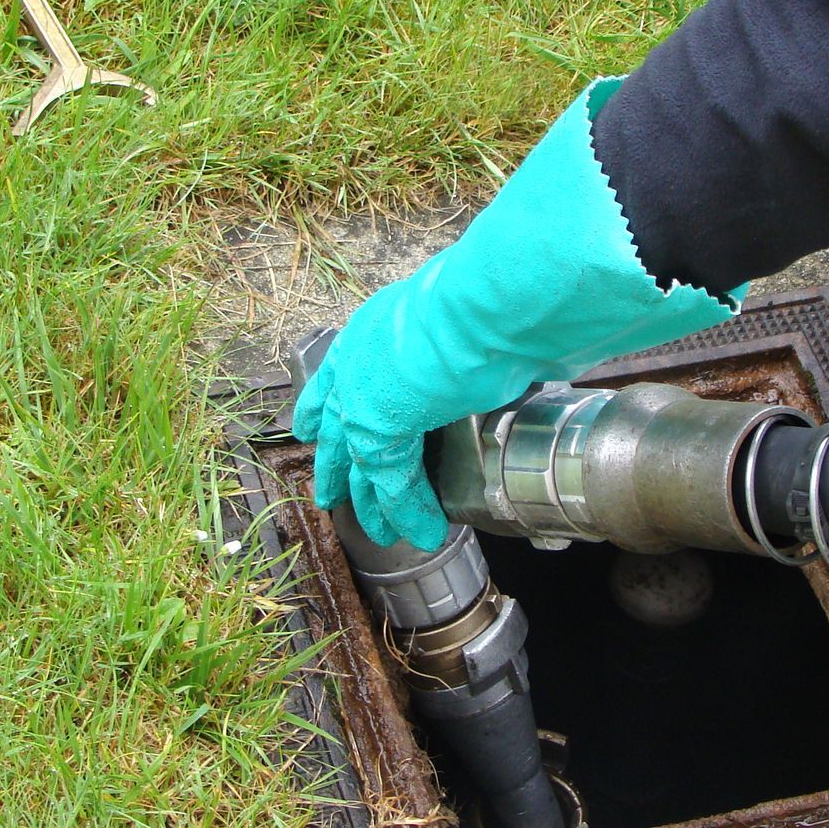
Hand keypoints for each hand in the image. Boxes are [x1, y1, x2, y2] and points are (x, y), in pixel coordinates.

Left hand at [292, 78, 743, 546]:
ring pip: (360, 463)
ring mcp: (364, 392)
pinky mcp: (380, 426)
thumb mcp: (479, 318)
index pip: (337, 372)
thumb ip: (479, 342)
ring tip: (383, 534)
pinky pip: (392, 481)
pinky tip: (423, 532)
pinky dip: (409, 510)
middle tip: (329, 493)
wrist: (498, 298)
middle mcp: (361, 357)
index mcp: (380, 324)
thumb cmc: (503, 293)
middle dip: (335, 464)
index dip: (323, 404)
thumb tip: (515, 346)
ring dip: (373, 502)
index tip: (313, 426)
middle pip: (335, 424)